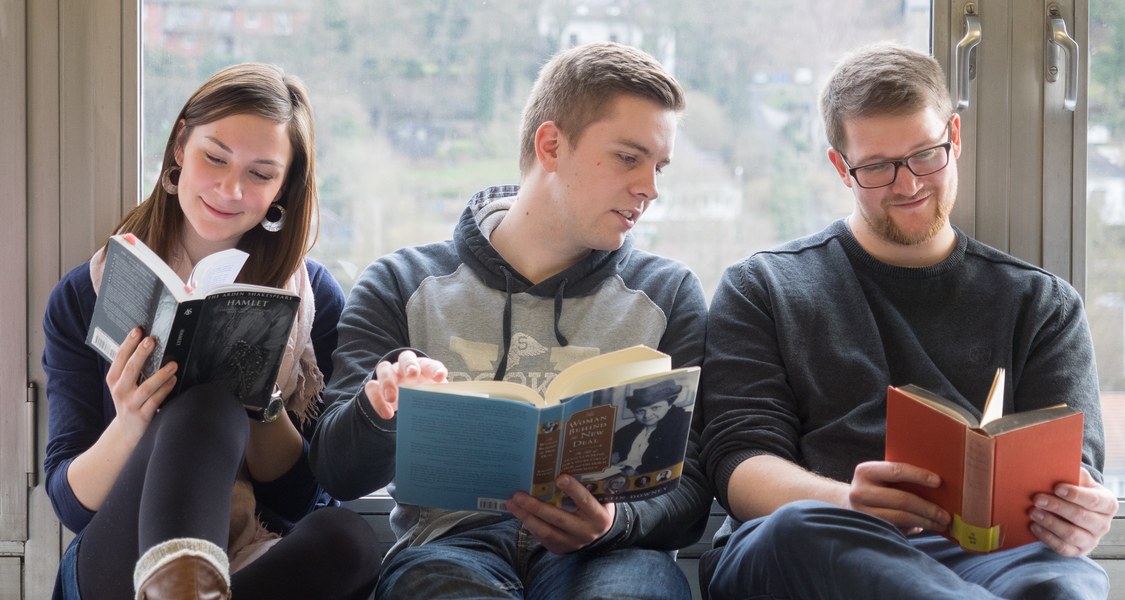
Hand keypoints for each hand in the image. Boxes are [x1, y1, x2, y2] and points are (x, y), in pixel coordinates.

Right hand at [104, 327, 177, 441]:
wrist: (126, 430)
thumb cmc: (129, 401)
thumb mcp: (123, 385)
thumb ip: (131, 368)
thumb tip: (145, 344)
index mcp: (114, 380)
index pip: (119, 358)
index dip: (128, 343)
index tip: (137, 330)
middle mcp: (120, 391)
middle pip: (130, 369)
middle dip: (140, 353)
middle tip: (151, 340)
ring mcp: (131, 403)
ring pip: (146, 386)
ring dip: (160, 374)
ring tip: (173, 364)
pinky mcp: (143, 415)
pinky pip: (155, 400)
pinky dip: (165, 389)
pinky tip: (173, 380)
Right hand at [363, 350, 447, 418]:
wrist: (404, 403)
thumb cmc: (422, 397)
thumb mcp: (431, 398)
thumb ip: (438, 400)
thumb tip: (448, 408)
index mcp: (423, 368)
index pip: (429, 364)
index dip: (434, 369)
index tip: (439, 377)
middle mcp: (405, 367)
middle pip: (405, 358)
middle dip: (409, 364)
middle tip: (412, 374)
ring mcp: (389, 374)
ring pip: (384, 368)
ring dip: (388, 381)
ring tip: (392, 398)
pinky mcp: (375, 386)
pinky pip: (371, 387)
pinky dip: (377, 400)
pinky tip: (387, 413)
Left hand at [506, 474, 615, 553]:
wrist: (599, 537)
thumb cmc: (596, 509)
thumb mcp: (599, 499)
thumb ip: (587, 487)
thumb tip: (565, 465)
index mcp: (599, 516)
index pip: (585, 501)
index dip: (573, 490)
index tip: (560, 477)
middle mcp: (586, 532)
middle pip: (558, 518)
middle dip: (536, 506)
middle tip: (519, 494)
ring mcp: (571, 542)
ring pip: (546, 530)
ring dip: (526, 516)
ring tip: (512, 503)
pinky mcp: (559, 548)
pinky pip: (541, 537)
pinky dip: (529, 524)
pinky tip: (518, 512)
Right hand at [847, 461, 950, 534]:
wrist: (849, 504)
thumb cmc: (874, 487)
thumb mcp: (880, 476)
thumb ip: (900, 477)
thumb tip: (936, 485)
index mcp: (866, 472)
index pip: (896, 471)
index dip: (919, 476)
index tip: (938, 482)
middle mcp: (860, 492)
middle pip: (902, 499)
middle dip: (928, 508)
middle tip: (946, 515)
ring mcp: (863, 513)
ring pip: (900, 517)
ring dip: (925, 521)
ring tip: (941, 523)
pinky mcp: (868, 528)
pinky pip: (897, 529)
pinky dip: (915, 528)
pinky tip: (926, 527)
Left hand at [1029, 466, 1116, 555]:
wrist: (1078, 509)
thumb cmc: (1077, 491)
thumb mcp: (1080, 480)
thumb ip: (1073, 473)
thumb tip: (1056, 463)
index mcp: (1107, 504)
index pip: (1093, 500)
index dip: (1075, 494)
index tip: (1056, 487)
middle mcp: (1103, 524)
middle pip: (1080, 517)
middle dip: (1057, 507)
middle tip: (1037, 499)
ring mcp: (1092, 540)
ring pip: (1072, 535)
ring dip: (1049, 523)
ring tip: (1032, 512)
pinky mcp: (1079, 551)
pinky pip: (1063, 548)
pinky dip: (1047, 537)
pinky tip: (1034, 526)